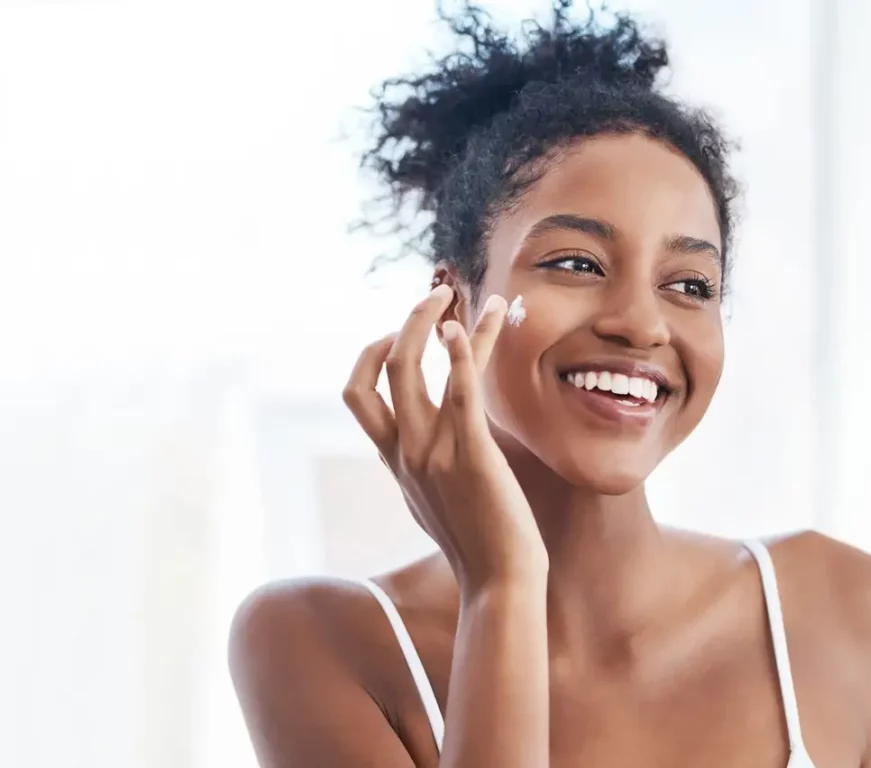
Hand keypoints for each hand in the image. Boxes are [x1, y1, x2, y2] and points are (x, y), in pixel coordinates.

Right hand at [343, 285, 547, 592]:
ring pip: (412, 369)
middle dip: (405, 324)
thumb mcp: (434, 503)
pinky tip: (471, 325)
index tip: (399, 334)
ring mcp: (433, 451)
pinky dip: (463, 351)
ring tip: (454, 293)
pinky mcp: (470, 452)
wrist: (500, 582)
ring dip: (431, 321)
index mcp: (395, 460)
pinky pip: (460, 389)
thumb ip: (421, 472)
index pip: (359, 396)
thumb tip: (422, 455)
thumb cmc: (477, 544)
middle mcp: (405, 450)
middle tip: (435, 296)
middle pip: (382, 370)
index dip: (369, 356)